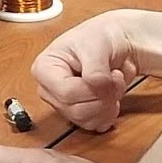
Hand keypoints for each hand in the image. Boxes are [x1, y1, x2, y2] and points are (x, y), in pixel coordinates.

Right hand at [32, 12, 138, 131]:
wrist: (117, 43)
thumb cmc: (100, 37)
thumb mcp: (96, 45)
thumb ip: (95, 67)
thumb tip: (95, 85)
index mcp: (44, 68)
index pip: (66, 92)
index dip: (92, 89)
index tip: (109, 76)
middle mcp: (50, 89)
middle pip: (76, 110)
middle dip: (103, 97)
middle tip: (116, 78)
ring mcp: (63, 103)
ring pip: (86, 120)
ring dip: (108, 105)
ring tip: (114, 84)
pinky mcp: (78, 114)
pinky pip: (94, 125)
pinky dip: (109, 113)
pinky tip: (111, 97)